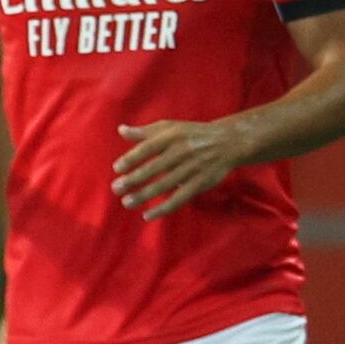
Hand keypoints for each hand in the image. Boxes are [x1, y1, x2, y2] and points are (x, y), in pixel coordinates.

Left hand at [113, 116, 253, 216]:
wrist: (228, 142)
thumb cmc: (192, 134)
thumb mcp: (170, 127)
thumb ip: (144, 132)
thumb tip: (120, 130)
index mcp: (172, 136)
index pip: (148, 148)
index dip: (132, 158)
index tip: (117, 168)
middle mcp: (183, 152)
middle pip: (155, 168)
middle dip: (134, 179)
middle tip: (116, 188)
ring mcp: (193, 168)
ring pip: (165, 185)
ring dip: (144, 195)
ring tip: (126, 202)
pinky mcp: (201, 183)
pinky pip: (180, 198)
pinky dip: (164, 208)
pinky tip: (147, 215)